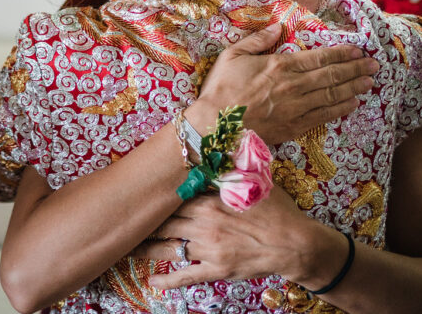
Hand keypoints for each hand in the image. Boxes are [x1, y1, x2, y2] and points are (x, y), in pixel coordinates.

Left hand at [132, 187, 333, 288]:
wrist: (297, 244)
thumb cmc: (277, 210)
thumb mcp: (254, 182)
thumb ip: (230, 167)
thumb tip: (220, 140)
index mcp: (210, 201)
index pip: (171, 197)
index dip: (152, 197)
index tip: (135, 194)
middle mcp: (204, 225)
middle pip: (163, 222)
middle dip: (144, 222)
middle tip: (124, 220)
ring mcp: (209, 250)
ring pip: (167, 248)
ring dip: (146, 248)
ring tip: (127, 247)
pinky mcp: (217, 270)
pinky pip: (186, 276)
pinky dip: (167, 280)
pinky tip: (152, 281)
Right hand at [190, 24, 376, 142]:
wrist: (215, 125)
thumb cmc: (221, 88)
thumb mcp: (232, 55)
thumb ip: (257, 40)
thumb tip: (277, 27)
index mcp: (280, 65)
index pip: (319, 57)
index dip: (341, 53)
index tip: (358, 50)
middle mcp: (294, 85)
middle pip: (332, 75)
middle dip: (356, 68)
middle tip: (374, 65)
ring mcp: (297, 107)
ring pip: (333, 94)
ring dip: (354, 87)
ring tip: (370, 82)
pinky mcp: (295, 126)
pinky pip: (325, 116)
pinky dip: (341, 108)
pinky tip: (353, 104)